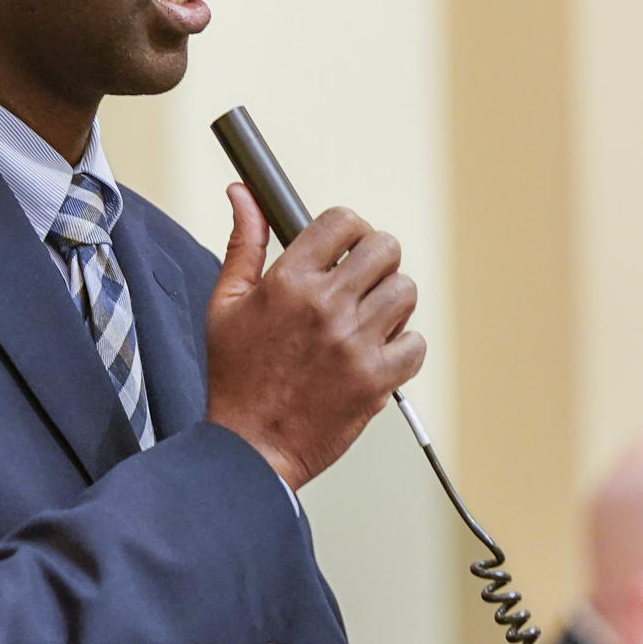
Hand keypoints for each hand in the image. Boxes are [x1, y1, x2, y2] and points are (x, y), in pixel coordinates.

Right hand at [203, 184, 423, 490]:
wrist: (249, 449)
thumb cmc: (236, 378)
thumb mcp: (226, 303)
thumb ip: (244, 244)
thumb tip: (244, 195)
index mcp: (288, 283)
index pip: (343, 221)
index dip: (348, 229)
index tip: (344, 247)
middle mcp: (325, 307)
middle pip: (385, 249)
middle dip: (376, 259)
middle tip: (360, 281)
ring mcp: (354, 344)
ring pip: (406, 292)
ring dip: (391, 302)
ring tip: (367, 320)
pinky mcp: (376, 380)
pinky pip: (416, 344)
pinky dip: (403, 348)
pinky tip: (376, 354)